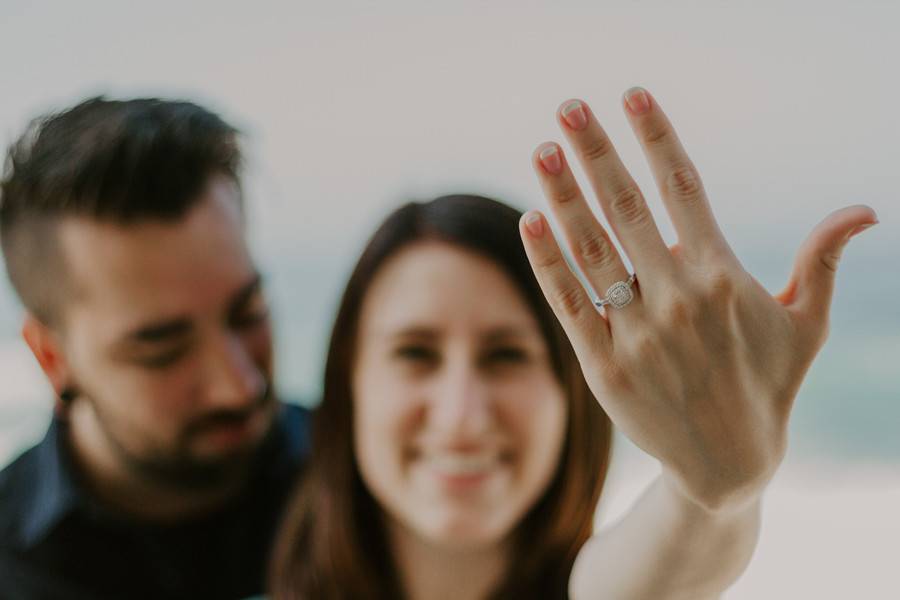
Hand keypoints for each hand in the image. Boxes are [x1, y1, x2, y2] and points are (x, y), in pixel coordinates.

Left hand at [519, 88, 877, 512]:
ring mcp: (636, 332)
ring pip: (591, 250)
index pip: (684, 188)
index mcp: (721, 277)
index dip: (657, 138)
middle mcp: (676, 298)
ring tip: (542, 150)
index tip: (633, 95)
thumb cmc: (766, 385)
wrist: (727, 465)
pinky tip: (531, 220)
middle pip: (628, 207)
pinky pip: (568, 303)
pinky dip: (548, 261)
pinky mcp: (602, 366)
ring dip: (564, 195)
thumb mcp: (804, 325)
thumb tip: (862, 211)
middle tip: (568, 107)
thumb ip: (821, 262)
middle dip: (596, 152)